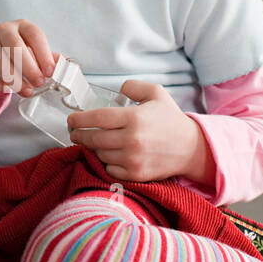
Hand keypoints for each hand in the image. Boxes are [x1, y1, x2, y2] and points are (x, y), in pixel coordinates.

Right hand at [0, 19, 59, 98]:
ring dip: (15, 80)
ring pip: (0, 62)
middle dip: (29, 69)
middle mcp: (3, 29)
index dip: (44, 54)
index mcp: (21, 26)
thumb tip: (65, 65)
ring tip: (25, 91)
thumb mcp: (32, 50)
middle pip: (15, 47)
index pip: (34, 35)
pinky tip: (6, 88)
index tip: (50, 72)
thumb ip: (47, 58)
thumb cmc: (14, 52)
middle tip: (39, 83)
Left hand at [66, 80, 216, 183]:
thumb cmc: (171, 120)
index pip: (97, 118)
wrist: (191, 149)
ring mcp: (133, 159)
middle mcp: (132, 140)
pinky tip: (110, 154)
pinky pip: (109, 168)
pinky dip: (106, 162)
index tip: (71, 119)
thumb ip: (134, 87)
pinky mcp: (135, 174)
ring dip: (94, 147)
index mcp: (134, 118)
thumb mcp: (156, 94)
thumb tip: (118, 90)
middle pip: (93, 138)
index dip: (79, 119)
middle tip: (74, 132)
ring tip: (94, 141)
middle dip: (79, 135)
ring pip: (100, 153)